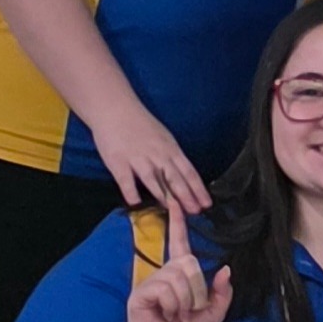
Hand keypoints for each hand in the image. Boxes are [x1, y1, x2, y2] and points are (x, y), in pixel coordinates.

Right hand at [93, 104, 210, 214]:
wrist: (115, 109)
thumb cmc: (141, 125)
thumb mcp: (164, 139)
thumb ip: (172, 158)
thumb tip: (184, 178)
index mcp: (171, 149)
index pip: (188, 171)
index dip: (198, 188)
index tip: (207, 203)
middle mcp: (157, 154)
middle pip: (174, 177)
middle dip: (186, 195)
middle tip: (196, 211)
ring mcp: (137, 158)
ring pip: (153, 179)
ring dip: (164, 195)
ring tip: (174, 210)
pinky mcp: (118, 161)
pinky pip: (125, 178)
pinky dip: (130, 190)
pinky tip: (135, 202)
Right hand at [123, 203, 231, 321]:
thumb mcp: (213, 313)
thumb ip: (222, 292)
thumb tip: (225, 269)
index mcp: (179, 275)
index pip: (179, 244)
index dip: (178, 224)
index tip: (176, 203)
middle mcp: (163, 274)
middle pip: (188, 263)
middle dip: (196, 290)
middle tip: (187, 310)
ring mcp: (150, 283)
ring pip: (179, 277)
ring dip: (184, 301)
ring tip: (174, 315)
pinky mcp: (140, 294)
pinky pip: (165, 289)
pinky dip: (172, 305)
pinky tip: (164, 315)